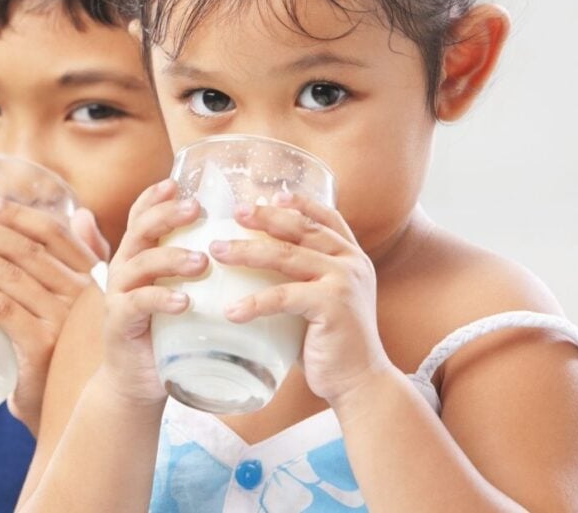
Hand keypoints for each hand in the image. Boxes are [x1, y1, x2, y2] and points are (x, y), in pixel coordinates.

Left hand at [0, 198, 100, 433]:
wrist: (64, 406)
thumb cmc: (64, 346)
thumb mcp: (78, 300)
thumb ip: (84, 257)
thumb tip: (79, 213)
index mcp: (91, 274)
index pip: (52, 232)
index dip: (16, 214)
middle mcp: (82, 293)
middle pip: (27, 250)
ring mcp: (64, 319)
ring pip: (12, 276)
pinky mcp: (42, 345)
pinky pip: (4, 309)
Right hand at [100, 179, 207, 407]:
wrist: (138, 382)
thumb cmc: (166, 332)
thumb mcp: (180, 292)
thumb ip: (198, 269)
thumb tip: (234, 243)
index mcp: (138, 256)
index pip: (141, 216)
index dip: (155, 197)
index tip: (177, 183)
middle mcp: (124, 268)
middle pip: (140, 230)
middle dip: (167, 215)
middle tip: (197, 209)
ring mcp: (119, 295)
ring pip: (141, 264)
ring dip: (172, 257)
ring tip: (202, 261)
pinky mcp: (120, 322)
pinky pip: (138, 303)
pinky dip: (161, 299)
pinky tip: (184, 302)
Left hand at [209, 191, 392, 404]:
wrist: (360, 382)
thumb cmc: (332, 344)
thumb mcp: (322, 301)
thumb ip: (302, 279)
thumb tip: (255, 264)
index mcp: (351, 256)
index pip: (326, 217)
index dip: (299, 203)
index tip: (270, 195)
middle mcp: (351, 262)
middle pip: (300, 229)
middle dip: (264, 218)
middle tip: (235, 213)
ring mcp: (343, 282)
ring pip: (286, 256)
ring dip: (247, 251)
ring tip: (217, 251)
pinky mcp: (333, 306)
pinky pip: (284, 297)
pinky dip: (254, 303)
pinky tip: (230, 311)